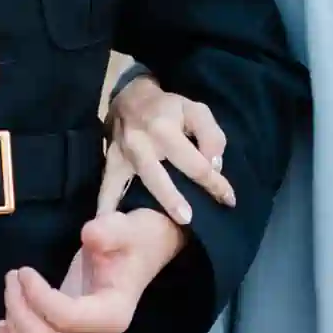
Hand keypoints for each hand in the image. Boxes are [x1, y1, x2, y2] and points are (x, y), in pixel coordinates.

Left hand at [0, 206, 187, 332]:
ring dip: (13, 327)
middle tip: (13, 276)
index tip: (24, 271)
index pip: (65, 318)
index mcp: (114, 314)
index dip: (36, 297)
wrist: (139, 255)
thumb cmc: (129, 242)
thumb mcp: (124, 228)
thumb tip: (90, 235)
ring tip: (10, 294)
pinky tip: (3, 326)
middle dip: (18, 307)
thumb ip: (109, 231)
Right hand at [98, 74, 234, 227]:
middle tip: (188, 219)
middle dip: (172, 200)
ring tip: (142, 234)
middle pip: (157, 176)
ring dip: (135, 208)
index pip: (194, 162)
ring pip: (127, 184)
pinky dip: (104, 206)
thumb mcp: (197, 111)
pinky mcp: (110, 163)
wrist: (131, 98)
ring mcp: (121, 155)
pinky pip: (106, 187)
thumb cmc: (170, 109)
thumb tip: (214, 165)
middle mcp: (140, 143)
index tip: (228, 200)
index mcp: (165, 129)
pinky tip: (105, 224)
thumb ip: (211, 136)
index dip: (214, 183)